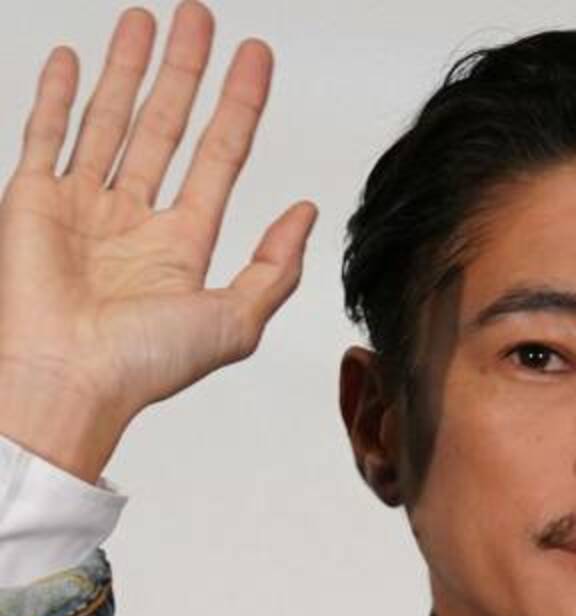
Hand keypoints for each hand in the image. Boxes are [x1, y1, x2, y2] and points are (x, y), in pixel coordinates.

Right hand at [0, 1, 315, 478]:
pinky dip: (59, 96)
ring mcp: (83, 207)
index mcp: (184, 243)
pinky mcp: (32, 202)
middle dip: (185, 72)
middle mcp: (136, 219)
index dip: (239, 104)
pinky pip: (46, 136)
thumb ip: (275, 267)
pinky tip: (77, 59)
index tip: (256, 57)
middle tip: (200, 18)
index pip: (220, 154)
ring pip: (111, 120)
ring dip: (128, 68)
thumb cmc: (144, 365)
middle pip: (167, 125)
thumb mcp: (236, 320)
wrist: (66, 381)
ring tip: (146, 18)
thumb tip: (305, 212)